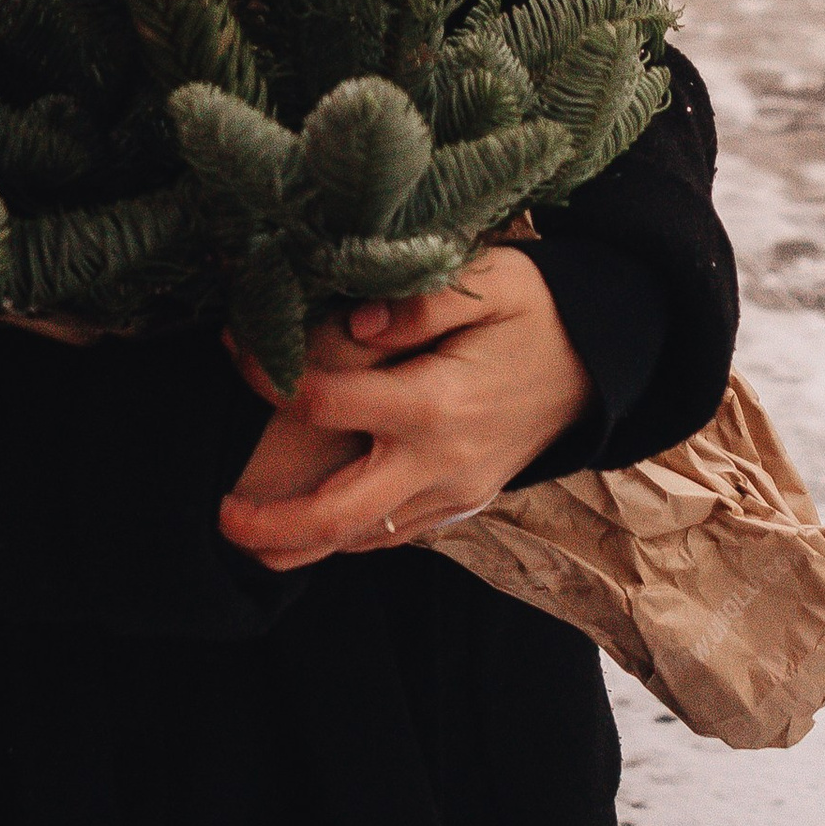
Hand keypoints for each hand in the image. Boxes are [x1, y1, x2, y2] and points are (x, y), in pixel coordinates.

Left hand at [219, 248, 590, 573]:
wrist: (604, 364)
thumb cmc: (541, 310)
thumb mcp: (494, 280)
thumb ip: (420, 302)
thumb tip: (350, 326)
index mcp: (438, 401)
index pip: (329, 401)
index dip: (271, 378)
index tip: (236, 349)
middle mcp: (439, 461)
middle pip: (337, 513)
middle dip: (272, 524)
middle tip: (221, 517)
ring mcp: (453, 492)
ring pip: (362, 538)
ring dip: (300, 545)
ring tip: (248, 535)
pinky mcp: (462, 504)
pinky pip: (394, 533)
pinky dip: (348, 535)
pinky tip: (314, 525)